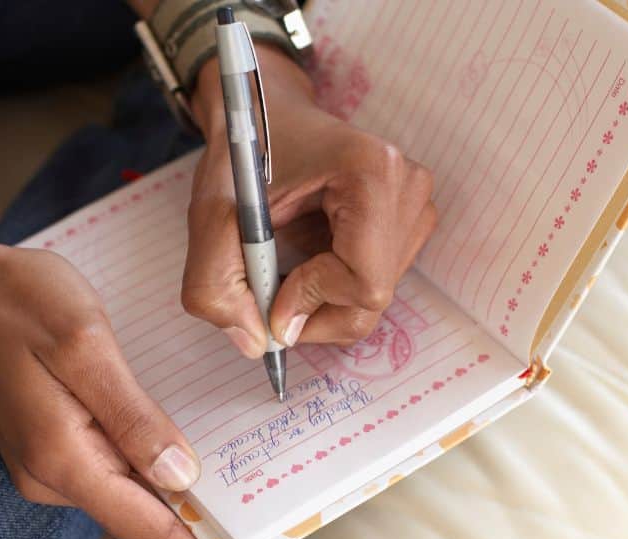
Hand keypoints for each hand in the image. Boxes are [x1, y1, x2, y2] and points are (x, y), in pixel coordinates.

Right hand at [0, 238, 212, 538]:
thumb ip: (132, 417)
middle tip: (259, 495)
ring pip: (124, 491)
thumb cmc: (19, 303)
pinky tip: (172, 437)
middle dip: (195, 512)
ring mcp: (44, 466)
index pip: (143, 529)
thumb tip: (181, 478)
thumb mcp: (85, 346)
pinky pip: (106, 467)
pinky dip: (142, 460)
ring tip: (231, 463)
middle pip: (138, 516)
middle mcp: (51, 478)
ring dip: (171, 484)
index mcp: (63, 460)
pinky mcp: (45, 446)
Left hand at [183, 46, 436, 352]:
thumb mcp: (211, 214)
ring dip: (323, 298)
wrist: (265, 107)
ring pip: (375, 295)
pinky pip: (378, 279)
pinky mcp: (412, 214)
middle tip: (270, 294)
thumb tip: (257, 342)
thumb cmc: (242, 150)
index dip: (311, 302)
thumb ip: (216, 286)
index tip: (268, 294)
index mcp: (371, 172)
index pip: (364, 282)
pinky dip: (336, 284)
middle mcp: (408, 185)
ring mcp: (416, 200)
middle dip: (315, 310)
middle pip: (374, 296)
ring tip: (288, 261)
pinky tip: (311, 253)